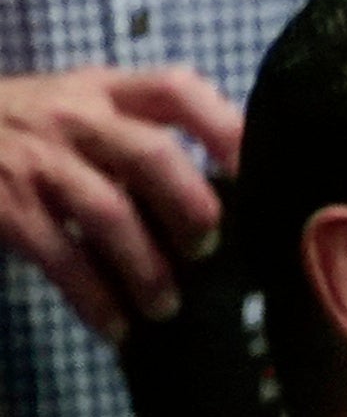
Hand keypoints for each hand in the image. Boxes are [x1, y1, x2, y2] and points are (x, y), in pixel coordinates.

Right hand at [0, 65, 243, 343]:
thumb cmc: (24, 131)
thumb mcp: (78, 111)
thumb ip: (137, 140)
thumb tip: (222, 207)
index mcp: (105, 91)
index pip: (175, 89)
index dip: (225, 127)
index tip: (252, 172)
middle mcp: (75, 117)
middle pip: (152, 154)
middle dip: (191, 208)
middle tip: (206, 250)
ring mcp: (38, 159)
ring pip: (109, 212)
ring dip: (147, 268)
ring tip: (166, 306)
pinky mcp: (8, 205)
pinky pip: (61, 257)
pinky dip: (95, 299)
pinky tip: (116, 327)